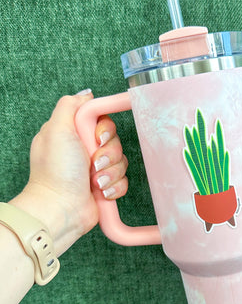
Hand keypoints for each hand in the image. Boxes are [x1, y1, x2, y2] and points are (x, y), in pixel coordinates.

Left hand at [9, 90, 127, 255]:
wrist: (60, 209)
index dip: (106, 129)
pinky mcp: (106, 186)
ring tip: (95, 183)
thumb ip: (70, 106)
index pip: (103, 121)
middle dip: (108, 154)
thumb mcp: (56, 129)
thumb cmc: (56, 171)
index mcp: (74, 135)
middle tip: (93, 163)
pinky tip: (101, 193)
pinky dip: (114, 187)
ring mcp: (96, 169)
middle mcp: (85, 151)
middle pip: (115, 141)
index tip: (99, 138)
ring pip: (122, 162)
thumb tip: (86, 94)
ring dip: (110, 173)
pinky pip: (124, 180)